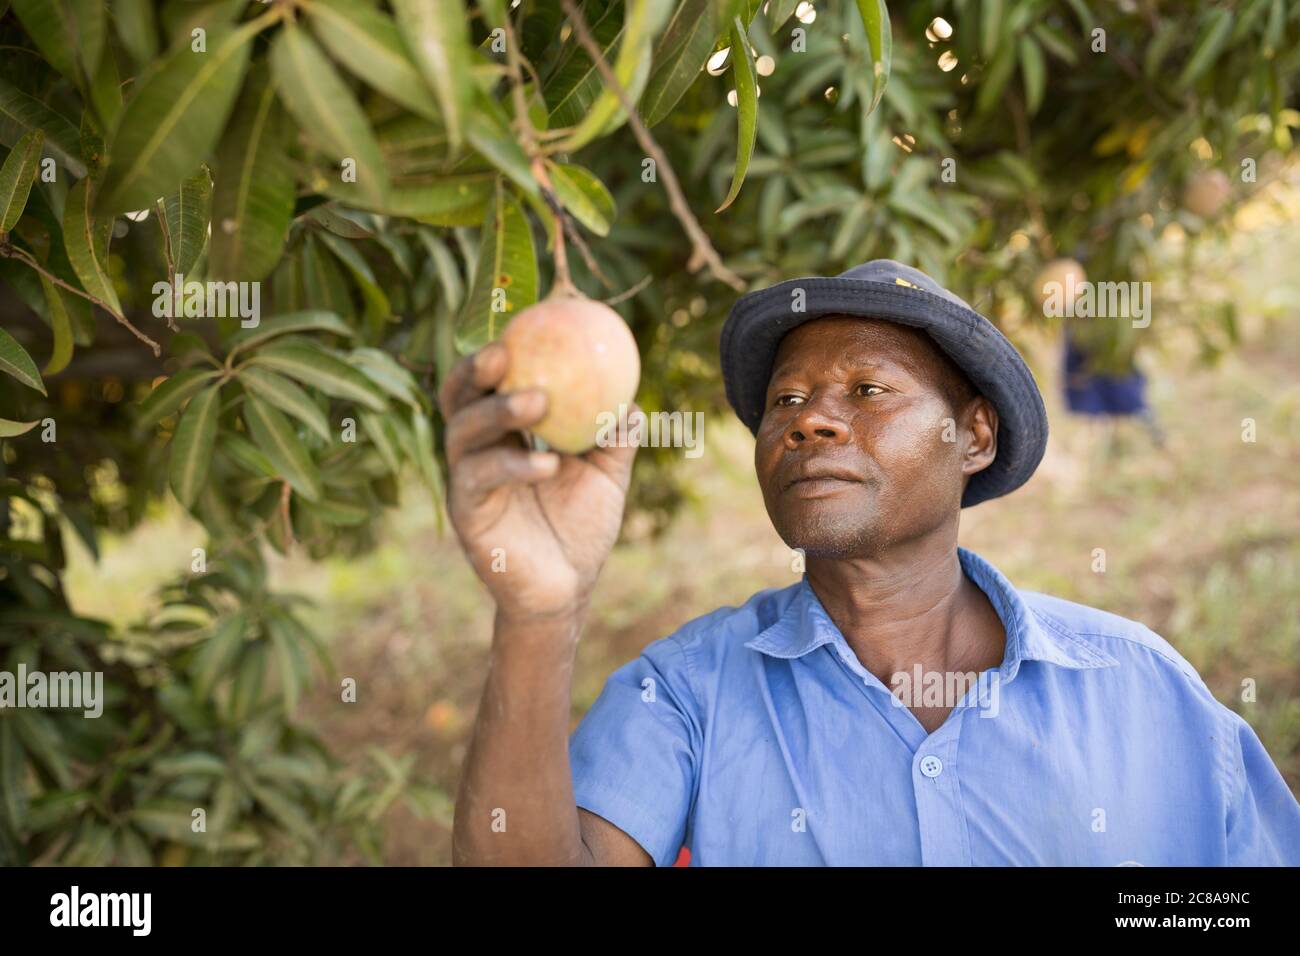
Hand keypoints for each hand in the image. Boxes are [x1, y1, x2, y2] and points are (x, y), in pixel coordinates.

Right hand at [439, 341, 639, 621]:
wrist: (566, 590)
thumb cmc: (580, 528)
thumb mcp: (605, 476)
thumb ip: (615, 437)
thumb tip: (634, 399)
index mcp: (503, 435)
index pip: (487, 384)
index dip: (495, 352)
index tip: (523, 325)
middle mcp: (476, 452)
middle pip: (458, 398)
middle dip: (473, 370)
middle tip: (505, 351)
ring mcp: (465, 482)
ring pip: (463, 433)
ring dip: (498, 411)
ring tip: (537, 399)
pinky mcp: (466, 515)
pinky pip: (482, 480)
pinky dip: (514, 466)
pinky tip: (549, 463)